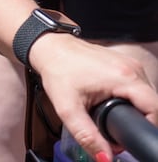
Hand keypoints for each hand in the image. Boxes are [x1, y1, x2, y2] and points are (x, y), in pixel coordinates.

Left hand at [33, 34, 157, 161]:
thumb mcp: (68, 108)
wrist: (50, 48)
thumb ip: (87, 135)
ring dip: (138, 109)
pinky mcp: (127, 63)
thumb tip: (105, 157)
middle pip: (153, 104)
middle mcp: (133, 69)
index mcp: (125, 77)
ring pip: (148, 95)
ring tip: (116, 116)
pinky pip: (140, 86)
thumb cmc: (58, 71)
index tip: (132, 135)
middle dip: (141, 121)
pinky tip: (117, 103)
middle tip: (120, 129)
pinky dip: (133, 98)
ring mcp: (131, 64)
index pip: (155, 110)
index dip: (148, 127)